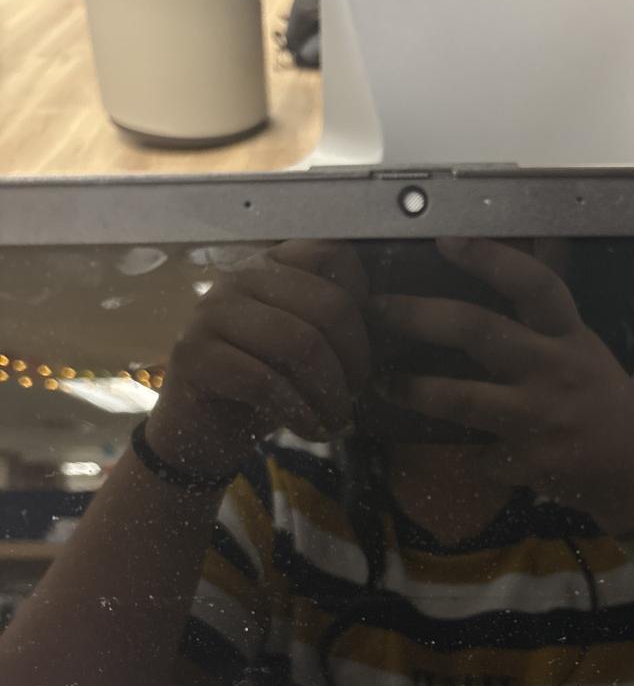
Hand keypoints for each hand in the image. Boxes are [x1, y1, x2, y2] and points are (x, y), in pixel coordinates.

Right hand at [146, 240, 369, 479]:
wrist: (201, 431)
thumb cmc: (264, 388)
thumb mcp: (307, 351)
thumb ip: (336, 326)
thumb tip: (388, 323)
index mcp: (273, 265)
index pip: (335, 255)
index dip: (363, 309)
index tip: (359, 357)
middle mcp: (240, 276)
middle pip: (328, 305)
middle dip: (354, 362)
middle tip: (353, 398)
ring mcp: (212, 311)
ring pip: (300, 343)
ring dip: (330, 394)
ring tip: (335, 420)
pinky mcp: (194, 354)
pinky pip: (264, 382)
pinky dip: (299, 413)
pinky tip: (310, 430)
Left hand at [369, 238, 633, 536]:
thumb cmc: (609, 408)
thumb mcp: (586, 353)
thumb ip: (546, 327)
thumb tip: (500, 289)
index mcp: (570, 337)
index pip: (533, 283)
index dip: (489, 258)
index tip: (445, 238)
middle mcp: (555, 369)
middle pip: (479, 331)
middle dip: (420, 316)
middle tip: (379, 308)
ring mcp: (543, 417)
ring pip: (464, 399)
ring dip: (416, 392)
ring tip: (383, 384)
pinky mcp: (534, 462)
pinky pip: (483, 457)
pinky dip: (472, 458)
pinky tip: (467, 457)